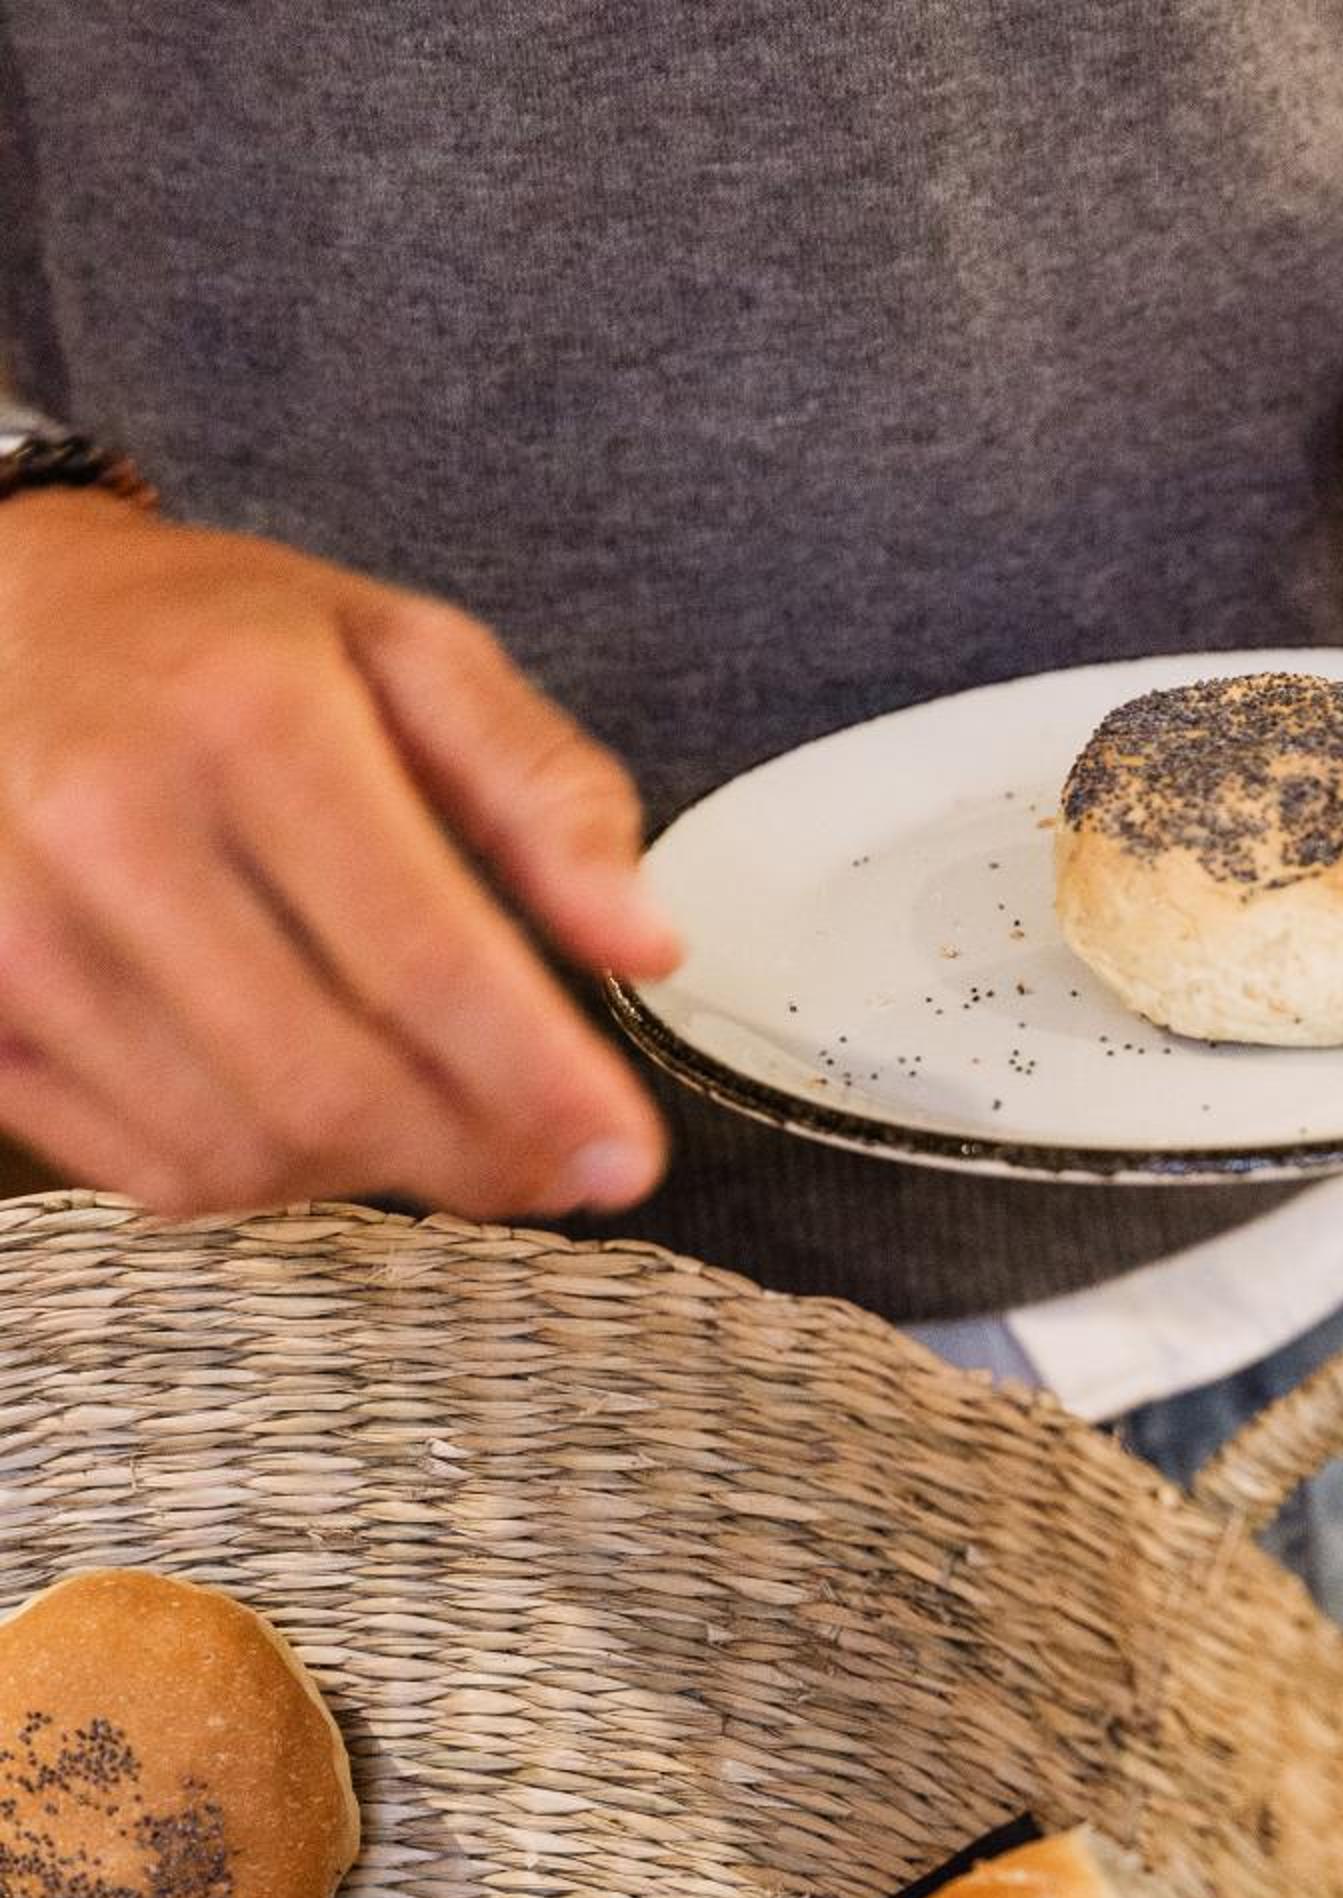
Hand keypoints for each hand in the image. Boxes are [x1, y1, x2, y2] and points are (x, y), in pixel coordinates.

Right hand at [0, 493, 678, 1214]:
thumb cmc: (217, 642)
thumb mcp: (408, 654)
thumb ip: (545, 793)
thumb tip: (646, 944)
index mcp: (249, 721)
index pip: (423, 963)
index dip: (540, 1088)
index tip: (624, 1158)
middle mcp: (112, 828)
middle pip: (331, 1086)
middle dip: (473, 1159)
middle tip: (553, 1170)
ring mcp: (19, 931)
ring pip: (242, 1154)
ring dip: (371, 1177)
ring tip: (437, 1128)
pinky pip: (151, 1171)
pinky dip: (261, 1177)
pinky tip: (312, 1118)